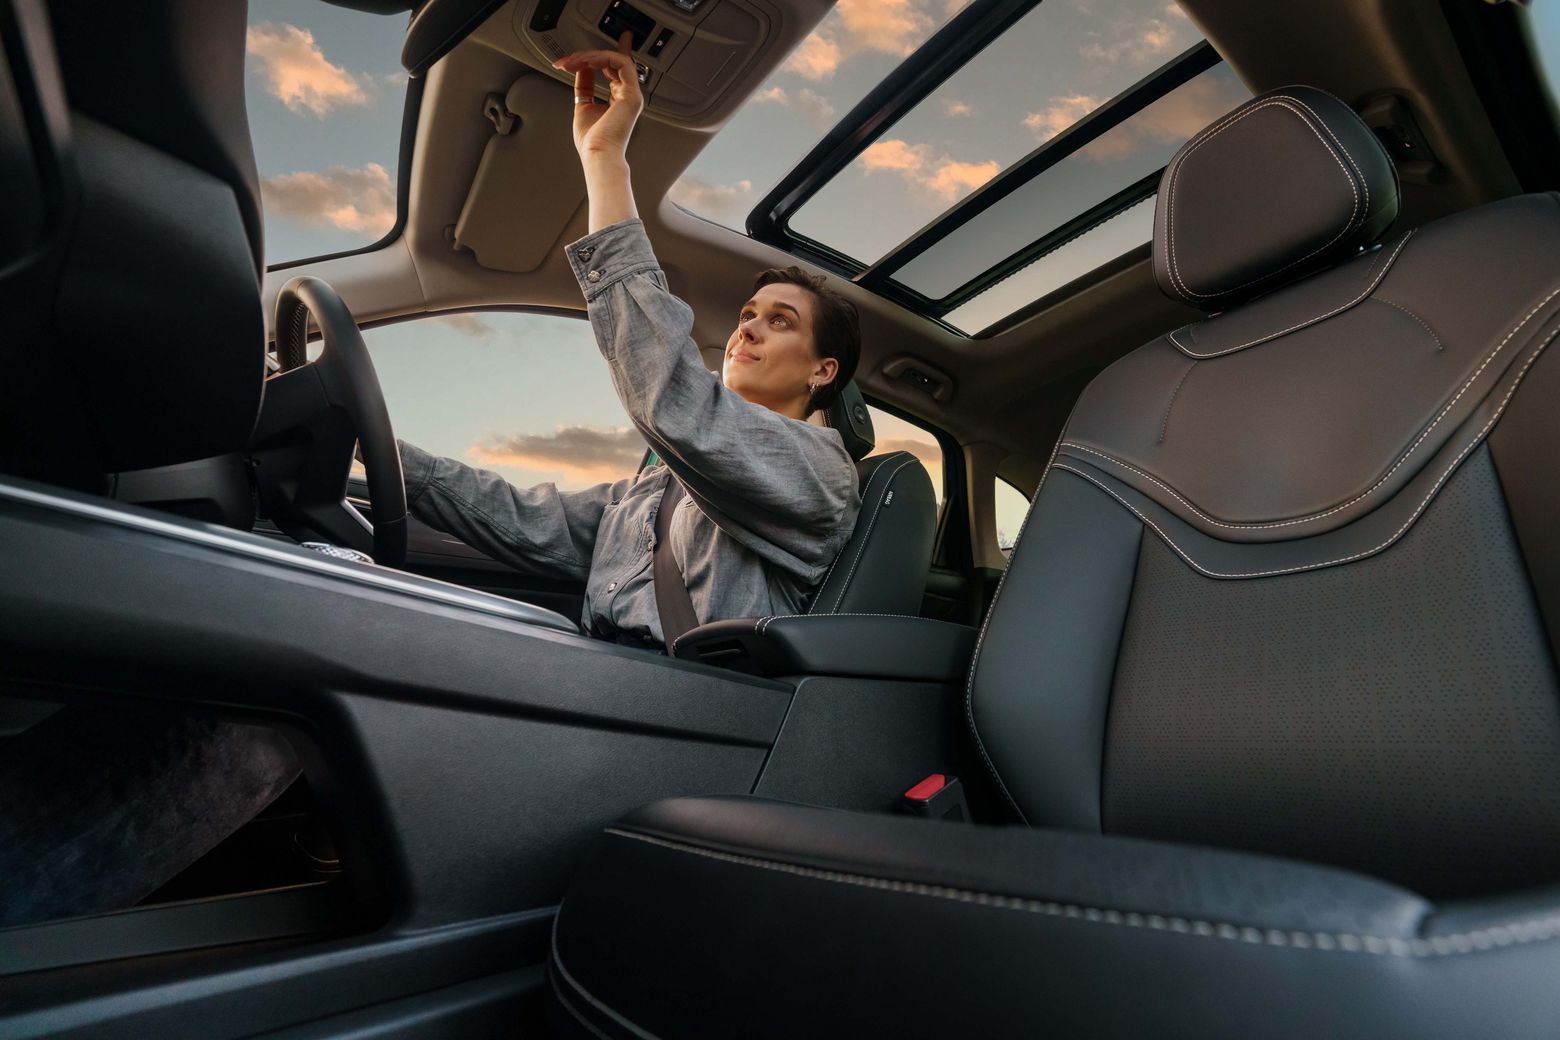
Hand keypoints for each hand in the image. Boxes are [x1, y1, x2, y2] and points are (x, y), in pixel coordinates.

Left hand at [554, 33, 643, 161]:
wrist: (598, 156)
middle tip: (568, 59)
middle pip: (612, 62)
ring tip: (572, 61)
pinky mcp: (631, 94)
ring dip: (590, 56)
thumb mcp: (583, 106)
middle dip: (587, 56)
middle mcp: (627, 96)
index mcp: (618, 101)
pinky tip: (585, 62)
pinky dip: (600, 58)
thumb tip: (580, 69)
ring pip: (615, 60)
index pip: (615, 70)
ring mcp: (631, 95)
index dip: (609, 53)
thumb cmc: (592, 142)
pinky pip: (620, 63)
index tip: (604, 43)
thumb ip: (584, 86)